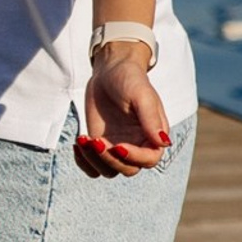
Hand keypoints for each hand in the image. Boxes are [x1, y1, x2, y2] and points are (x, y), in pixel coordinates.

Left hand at [75, 51, 172, 177]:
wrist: (110, 71)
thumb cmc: (130, 79)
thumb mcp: (141, 95)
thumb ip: (151, 118)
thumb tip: (163, 142)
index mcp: (153, 136)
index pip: (149, 159)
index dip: (134, 158)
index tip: (118, 146)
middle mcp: (137, 145)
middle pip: (127, 169)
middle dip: (109, 159)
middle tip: (94, 140)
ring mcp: (117, 146)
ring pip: (108, 170)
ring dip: (93, 160)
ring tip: (83, 140)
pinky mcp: (100, 144)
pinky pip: (93, 165)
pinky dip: (83, 162)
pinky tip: (78, 143)